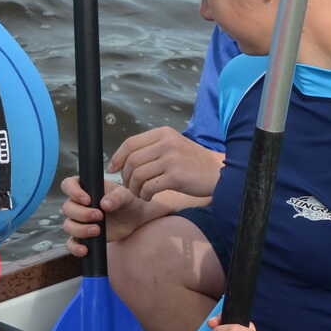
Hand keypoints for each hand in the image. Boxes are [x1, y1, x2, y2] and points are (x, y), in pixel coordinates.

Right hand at [60, 175, 145, 254]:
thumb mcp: (127, 196)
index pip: (68, 185)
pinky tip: (85, 249)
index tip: (88, 200)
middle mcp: (79, 204)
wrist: (136, 220)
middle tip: (100, 216)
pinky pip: (71, 243)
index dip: (73, 192)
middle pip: (67, 208)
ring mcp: (79, 221)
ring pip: (68, 225)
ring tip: (98, 231)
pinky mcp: (82, 236)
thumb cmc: (129, 202)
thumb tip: (104, 204)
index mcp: (86, 188)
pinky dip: (75, 247)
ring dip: (80, 229)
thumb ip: (117, 197)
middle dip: (81, 213)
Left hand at [110, 126, 224, 200]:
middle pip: (132, 160)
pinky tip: (149, 197)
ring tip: (140, 193)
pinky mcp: (176, 176)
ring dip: (134, 188)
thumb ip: (152, 148)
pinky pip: (149, 187)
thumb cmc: (193, 162)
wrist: (217, 172)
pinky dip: (145, 195)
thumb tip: (124, 159)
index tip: (113, 168)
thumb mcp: (173, 145)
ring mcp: (171, 159)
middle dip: (126, 177)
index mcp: (163, 133)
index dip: (117, 157)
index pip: (131, 143)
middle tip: (130, 186)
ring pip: (138, 175)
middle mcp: (166, 143)